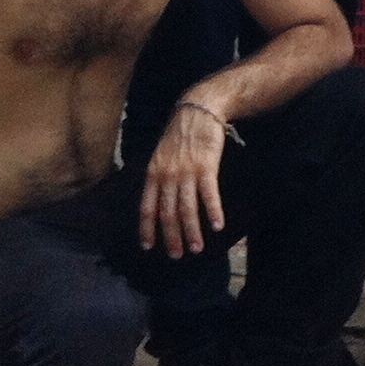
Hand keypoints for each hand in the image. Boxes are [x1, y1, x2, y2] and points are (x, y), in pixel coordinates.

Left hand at [139, 101, 229, 257]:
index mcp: (153, 174)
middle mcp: (167, 176)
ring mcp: (186, 172)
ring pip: (187, 209)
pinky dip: (213, 211)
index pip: (147, 208)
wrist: (198, 110)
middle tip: (176, 255)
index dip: (147, 229)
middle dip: (171, 237)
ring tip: (196, 248)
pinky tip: (217, 225)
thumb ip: (158, 177)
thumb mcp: (161, 155)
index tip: (149, 246)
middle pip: (167, 213)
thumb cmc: (180, 134)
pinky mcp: (206, 167)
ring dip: (192, 232)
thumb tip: (156, 200)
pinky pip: (209, 194)